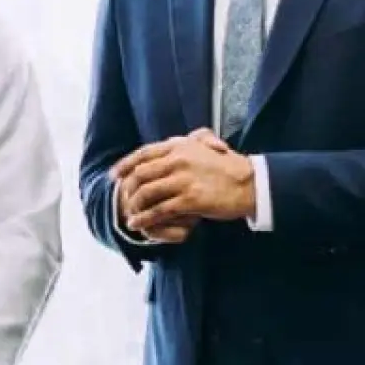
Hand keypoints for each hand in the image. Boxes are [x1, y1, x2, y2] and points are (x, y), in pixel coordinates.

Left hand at [113, 128, 253, 234]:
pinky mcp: (190, 199)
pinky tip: (139, 225)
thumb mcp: (208, 145)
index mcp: (179, 146)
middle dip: (127, 189)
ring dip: (134, 206)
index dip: (125, 165)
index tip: (114, 176)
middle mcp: (178, 160)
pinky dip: (145, 218)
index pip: (143, 153)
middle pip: (141, 174)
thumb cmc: (228, 167)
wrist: (250, 184)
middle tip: (121, 201)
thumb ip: (192, 139)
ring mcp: (183, 179)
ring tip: (128, 217)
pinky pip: (159, 210)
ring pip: (147, 193)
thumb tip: (178, 139)